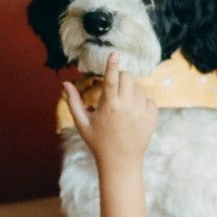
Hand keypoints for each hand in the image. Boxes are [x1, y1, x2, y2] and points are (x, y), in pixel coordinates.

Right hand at [63, 52, 156, 166]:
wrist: (120, 163)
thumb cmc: (98, 143)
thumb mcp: (82, 124)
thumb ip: (73, 102)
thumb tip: (65, 84)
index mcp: (109, 106)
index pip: (111, 79)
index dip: (112, 64)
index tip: (115, 53)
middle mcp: (126, 106)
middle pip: (128, 77)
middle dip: (121, 78)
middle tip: (115, 90)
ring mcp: (141, 112)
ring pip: (140, 87)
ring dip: (132, 91)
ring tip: (124, 105)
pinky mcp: (151, 118)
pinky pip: (150, 100)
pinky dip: (143, 103)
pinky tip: (134, 114)